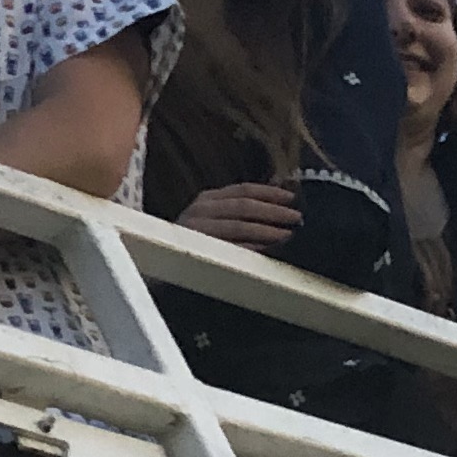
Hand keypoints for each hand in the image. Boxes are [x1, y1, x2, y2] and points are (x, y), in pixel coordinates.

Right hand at [178, 180, 304, 252]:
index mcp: (208, 199)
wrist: (159, 267)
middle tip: (297, 217)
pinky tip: (267, 250)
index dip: (270, 192)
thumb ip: (238, 212)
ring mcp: (196, 227)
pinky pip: (228, 246)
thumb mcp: (214, 222)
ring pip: (238, 225)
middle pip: (243, 205)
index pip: (244, 189)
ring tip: (287, 234)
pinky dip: (250, 247)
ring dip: (266, 230)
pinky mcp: (195, 247)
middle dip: (274, 210)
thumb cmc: (193, 245)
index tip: (292, 197)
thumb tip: (277, 203)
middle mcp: (200, 208)